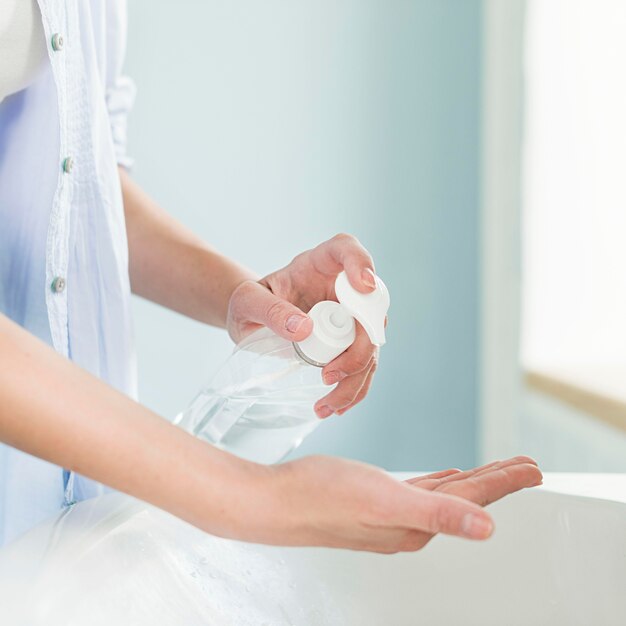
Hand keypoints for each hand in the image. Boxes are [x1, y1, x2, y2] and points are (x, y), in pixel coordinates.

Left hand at [227, 234, 380, 417]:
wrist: (252, 320)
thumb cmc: (249, 302)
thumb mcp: (247, 301)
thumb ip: (270, 310)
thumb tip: (304, 329)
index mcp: (320, 263)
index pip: (346, 250)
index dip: (361, 264)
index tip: (363, 286)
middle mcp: (343, 288)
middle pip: (370, 310)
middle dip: (359, 347)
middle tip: (329, 374)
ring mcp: (351, 316)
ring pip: (371, 345)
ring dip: (356, 378)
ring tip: (326, 404)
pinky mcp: (350, 343)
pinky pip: (363, 367)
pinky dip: (354, 390)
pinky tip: (335, 407)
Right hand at [252, 455, 541, 552]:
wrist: (276, 502)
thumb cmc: (321, 498)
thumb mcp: (384, 500)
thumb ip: (437, 512)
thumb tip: (486, 528)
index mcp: (419, 523)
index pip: (475, 499)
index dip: (507, 482)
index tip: (533, 470)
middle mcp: (410, 522)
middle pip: (467, 497)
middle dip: (499, 481)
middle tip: (526, 467)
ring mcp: (392, 512)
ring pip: (446, 493)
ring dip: (473, 480)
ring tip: (496, 469)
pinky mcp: (375, 501)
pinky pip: (420, 490)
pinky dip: (439, 481)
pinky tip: (442, 475)